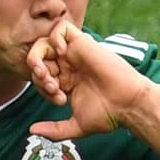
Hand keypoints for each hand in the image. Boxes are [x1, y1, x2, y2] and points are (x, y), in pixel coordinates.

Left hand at [26, 21, 152, 139]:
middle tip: (52, 86)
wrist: (128, 104)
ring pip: (44, 42)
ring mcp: (75, 53)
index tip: (60, 100)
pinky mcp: (83, 43)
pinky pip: (61, 28)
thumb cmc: (108, 114)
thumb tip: (32, 130)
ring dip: (38, 56)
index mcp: (66, 81)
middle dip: (38, 74)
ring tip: (49, 73)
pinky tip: (60, 54)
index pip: (41, 77)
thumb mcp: (76, 126)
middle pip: (39, 59)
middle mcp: (69, 66)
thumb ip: (54, 130)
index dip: (42, 88)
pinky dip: (54, 38)